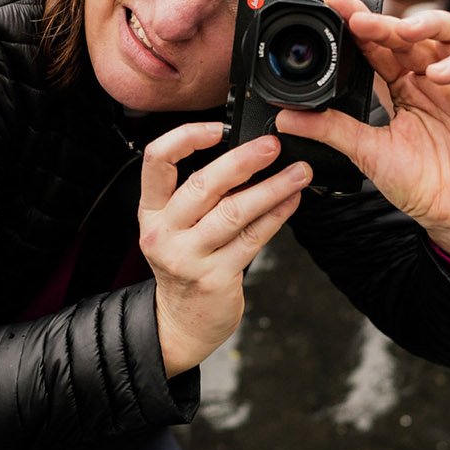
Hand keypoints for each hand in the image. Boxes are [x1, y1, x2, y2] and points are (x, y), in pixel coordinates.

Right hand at [139, 122, 311, 376]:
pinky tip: (292, 201)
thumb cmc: (186, 265)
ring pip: (234, 212)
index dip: (186, 137)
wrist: (182, 322)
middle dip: (242, 160)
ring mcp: (187, 257)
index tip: (218, 127)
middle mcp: (164, 232)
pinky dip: (276, 216)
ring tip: (298, 172)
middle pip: (202, 185)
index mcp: (151, 212)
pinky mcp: (215, 277)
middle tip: (272, 146)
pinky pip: (252, 239)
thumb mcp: (177, 228)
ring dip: (271, 187)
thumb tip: (247, 155)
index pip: (156, 161)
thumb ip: (199, 195)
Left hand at [275, 0, 449, 278]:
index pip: (379, 45)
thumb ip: (331, 130)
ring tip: (403, 29)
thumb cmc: (418, 183)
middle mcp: (431, 79)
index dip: (360, 23)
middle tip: (358, 17)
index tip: (334, 6)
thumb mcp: (367, 153)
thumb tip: (286, 118)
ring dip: (429, 25)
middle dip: (386, 20)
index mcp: (402, 86)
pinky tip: (436, 74)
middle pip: (412, 34)